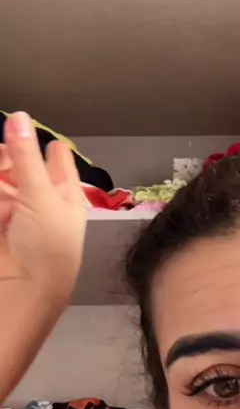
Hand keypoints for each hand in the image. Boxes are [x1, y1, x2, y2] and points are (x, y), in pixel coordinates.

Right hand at [0, 112, 85, 299]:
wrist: (28, 291)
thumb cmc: (48, 245)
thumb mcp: (40, 195)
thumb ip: (25, 156)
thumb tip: (19, 116)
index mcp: (64, 192)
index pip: (56, 158)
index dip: (40, 142)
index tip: (21, 129)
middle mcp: (40, 200)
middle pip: (20, 165)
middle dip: (8, 156)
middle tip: (2, 159)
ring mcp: (16, 212)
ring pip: (3, 181)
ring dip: (0, 172)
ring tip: (3, 189)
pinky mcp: (0, 223)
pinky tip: (2, 208)